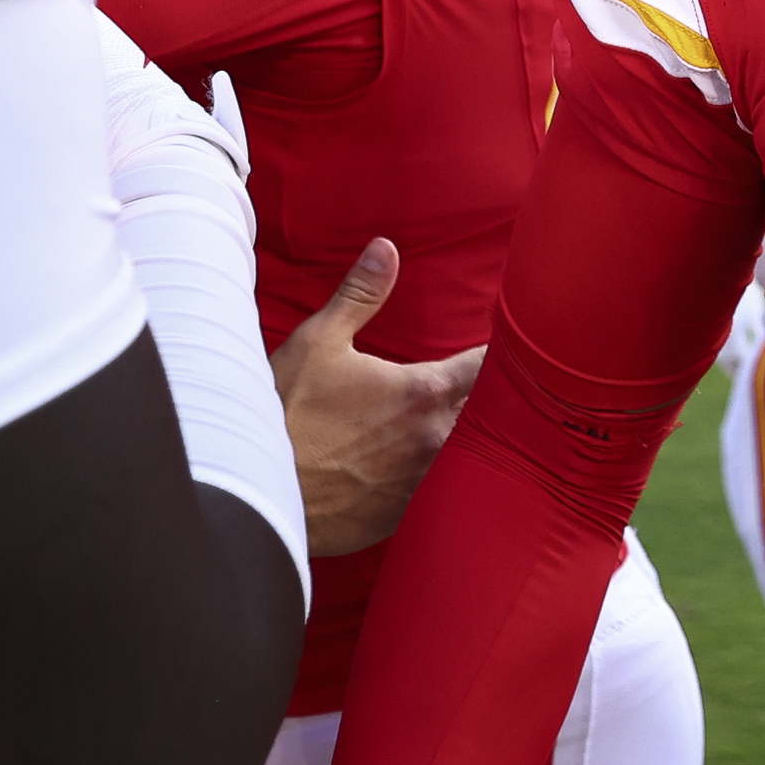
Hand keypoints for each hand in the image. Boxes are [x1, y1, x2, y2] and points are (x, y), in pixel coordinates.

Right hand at [271, 243, 482, 556]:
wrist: (254, 489)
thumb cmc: (284, 412)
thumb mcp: (319, 341)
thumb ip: (360, 294)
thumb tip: (386, 248)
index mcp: (423, 392)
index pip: (487, 366)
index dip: (501, 354)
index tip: (509, 345)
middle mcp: (435, 439)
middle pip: (489, 415)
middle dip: (493, 399)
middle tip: (503, 386)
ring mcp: (424, 483)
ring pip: (470, 457)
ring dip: (473, 441)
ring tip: (477, 429)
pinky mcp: (405, 516)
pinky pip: (440, 494)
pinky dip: (444, 480)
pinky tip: (436, 471)